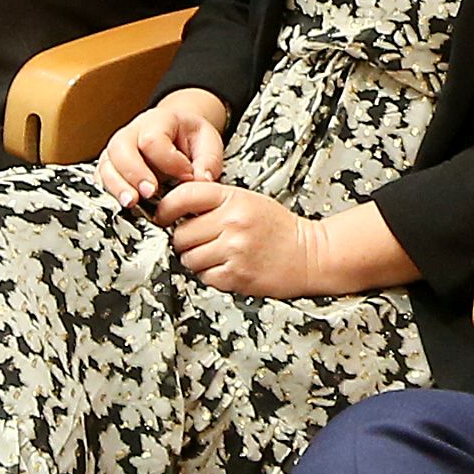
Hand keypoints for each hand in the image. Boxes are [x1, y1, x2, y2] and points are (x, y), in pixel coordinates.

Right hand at [101, 88, 229, 204]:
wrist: (177, 134)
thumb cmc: (190, 137)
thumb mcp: (209, 141)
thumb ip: (209, 161)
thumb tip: (202, 181)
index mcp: (157, 120)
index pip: (153, 139)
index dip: (169, 162)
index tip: (186, 175)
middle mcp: (131, 133)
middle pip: (120, 148)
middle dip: (134, 173)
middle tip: (150, 192)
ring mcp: (117, 151)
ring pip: (106, 165)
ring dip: (118, 186)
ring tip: (132, 203)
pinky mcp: (111, 168)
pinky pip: (102, 179)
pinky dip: (110, 193)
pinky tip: (122, 205)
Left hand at [151, 176, 341, 297]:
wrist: (310, 254)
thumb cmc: (277, 228)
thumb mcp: (247, 201)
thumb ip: (213, 202)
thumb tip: (172, 211)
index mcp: (233, 198)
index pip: (183, 196)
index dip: (165, 209)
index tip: (163, 218)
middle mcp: (233, 222)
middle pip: (180, 234)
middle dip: (185, 241)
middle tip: (200, 242)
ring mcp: (234, 250)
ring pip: (189, 259)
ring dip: (196, 260)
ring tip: (216, 256)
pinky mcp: (236, 275)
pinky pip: (204, 277)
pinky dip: (210, 275)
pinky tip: (227, 268)